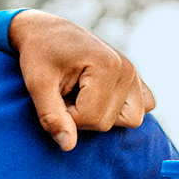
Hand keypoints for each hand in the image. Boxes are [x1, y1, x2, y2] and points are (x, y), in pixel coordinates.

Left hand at [10, 10, 155, 150]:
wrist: (46, 32)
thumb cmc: (39, 55)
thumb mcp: (37, 84)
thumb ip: (52, 116)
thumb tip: (68, 146)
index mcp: (108, 65)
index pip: (91, 118)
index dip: (65, 115)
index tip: (54, 95)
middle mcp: (128, 69)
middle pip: (108, 122)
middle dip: (80, 116)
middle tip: (65, 93)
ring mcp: (135, 75)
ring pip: (129, 120)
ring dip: (100, 115)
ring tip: (80, 95)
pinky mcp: (137, 81)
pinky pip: (142, 108)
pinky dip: (120, 109)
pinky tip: (98, 96)